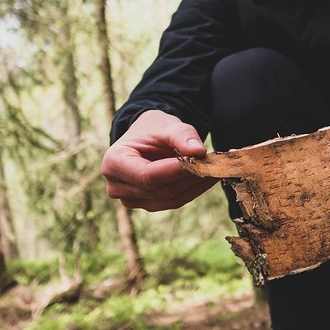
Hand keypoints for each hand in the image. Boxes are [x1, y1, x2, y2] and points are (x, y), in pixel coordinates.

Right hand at [101, 110, 216, 210]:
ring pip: (170, 199)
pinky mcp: (146, 204)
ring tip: (215, 169)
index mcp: (113, 163)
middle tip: (216, 164)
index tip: (201, 161)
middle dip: (191, 177)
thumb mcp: (166, 125)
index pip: (147, 176)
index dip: (176, 171)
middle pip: (160, 190)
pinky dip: (192, 190)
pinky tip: (207, 178)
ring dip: (195, 185)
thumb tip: (199, 152)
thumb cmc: (152, 129)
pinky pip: (173, 201)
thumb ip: (182, 135)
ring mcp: (130, 199)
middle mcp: (117, 186)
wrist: (144, 138)